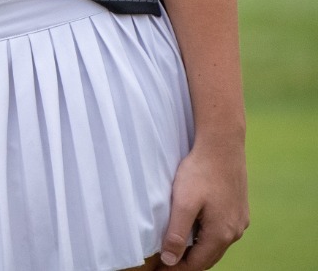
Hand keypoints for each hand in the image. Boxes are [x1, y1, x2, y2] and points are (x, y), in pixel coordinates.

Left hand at [158, 136, 247, 265]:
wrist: (223, 146)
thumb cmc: (201, 172)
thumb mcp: (184, 203)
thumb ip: (177, 233)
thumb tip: (171, 261)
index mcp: (221, 233)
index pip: (197, 263)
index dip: (177, 269)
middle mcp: (235, 231)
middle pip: (208, 257)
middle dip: (187, 263)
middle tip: (165, 264)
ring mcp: (239, 220)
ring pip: (215, 244)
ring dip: (197, 250)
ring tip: (176, 250)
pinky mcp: (239, 209)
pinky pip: (221, 231)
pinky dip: (206, 237)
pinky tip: (193, 231)